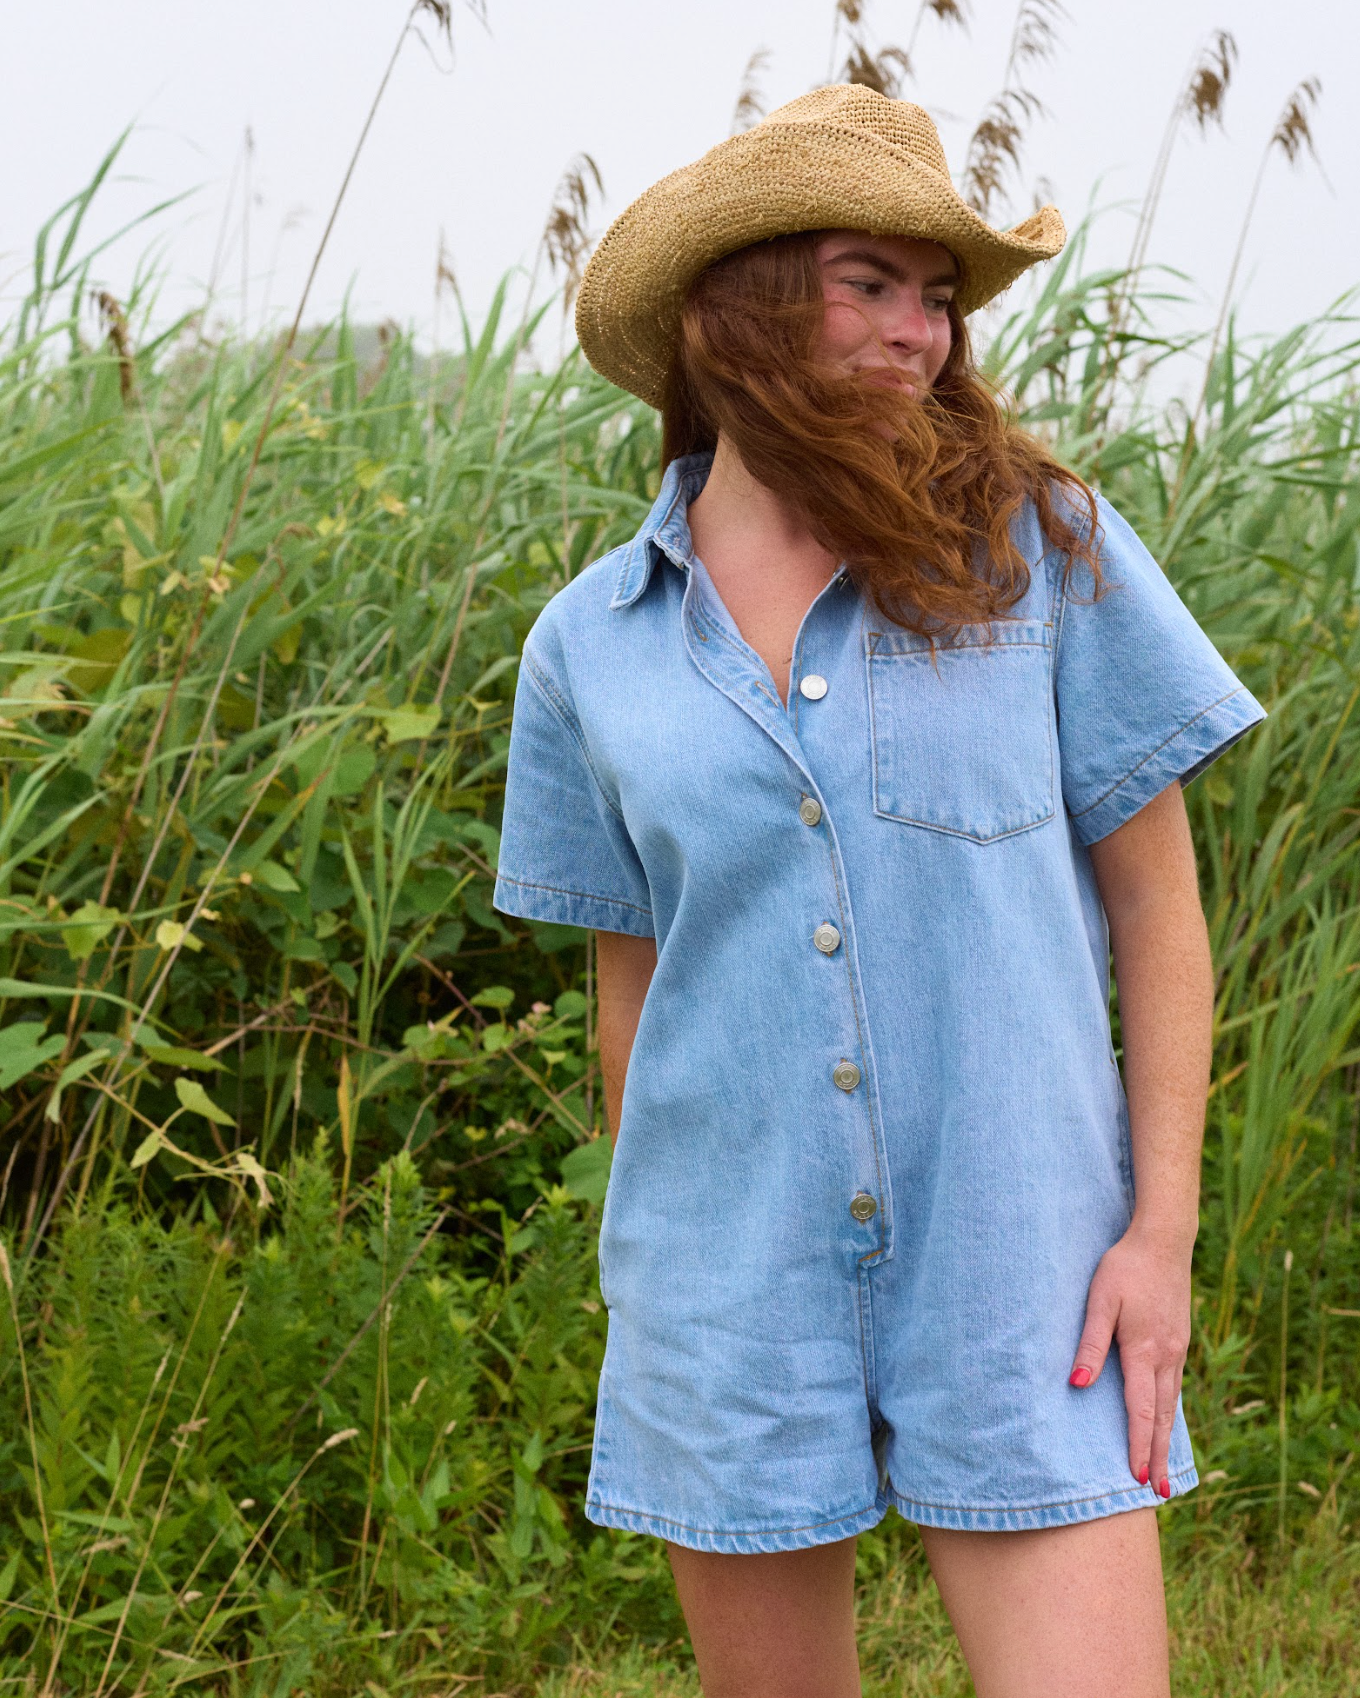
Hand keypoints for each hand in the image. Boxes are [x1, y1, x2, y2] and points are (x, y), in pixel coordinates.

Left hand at [1066, 1221, 1193, 1497]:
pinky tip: (1164, 1423)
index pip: (1141, 1410)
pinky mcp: (1179, 1342)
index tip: (1137, 1478)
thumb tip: (1078, 1384)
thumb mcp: (1099, 1301)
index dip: (1139, 1446)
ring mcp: (1177, 1350)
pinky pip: (1174, 1387)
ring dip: (1166, 1439)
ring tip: (1163, 1470)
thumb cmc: (1124, 1268)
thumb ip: (1089, 1343)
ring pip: (1171, 1404)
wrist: (1163, 1241)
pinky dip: (1169, 1413)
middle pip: (1162, 1417)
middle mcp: (1167, 1357)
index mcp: (1144, 1351)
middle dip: (1159, 1456)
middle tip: (1158, 1493)